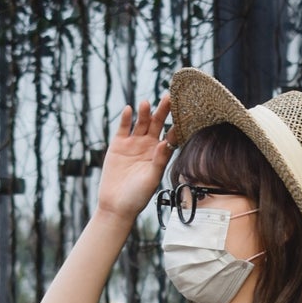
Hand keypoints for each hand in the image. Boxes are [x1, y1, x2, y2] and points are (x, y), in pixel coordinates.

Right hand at [96, 94, 172, 222]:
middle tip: (169, 96)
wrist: (116, 206)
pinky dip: (126, 119)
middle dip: (163, 110)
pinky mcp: (118, 145)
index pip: (171, 134)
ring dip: (144, 113)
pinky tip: (129, 110)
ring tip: (146, 104)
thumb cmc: (138, 196)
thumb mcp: (152, 179)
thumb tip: (166, 142)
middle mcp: (148, 146)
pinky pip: (123, 128)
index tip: (184, 110)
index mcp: (161, 154)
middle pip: (157, 124)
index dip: (177, 122)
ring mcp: (133, 144)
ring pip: (141, 123)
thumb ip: (159, 160)